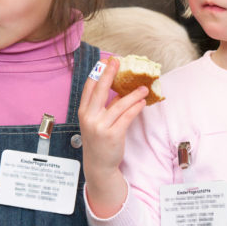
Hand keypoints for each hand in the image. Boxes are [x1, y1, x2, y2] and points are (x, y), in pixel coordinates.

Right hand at [78, 57, 146, 216]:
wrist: (98, 164)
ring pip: (118, 104)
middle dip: (109, 74)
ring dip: (132, 94)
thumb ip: (106, 107)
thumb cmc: (98, 140)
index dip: (97, 73)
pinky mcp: (112, 135)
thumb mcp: (97, 122)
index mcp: (83, 111)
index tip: (105, 61)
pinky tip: (142, 102)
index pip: (89, 87)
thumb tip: (120, 91)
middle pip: (99, 90)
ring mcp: (100, 126)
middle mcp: (89, 117)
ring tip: (143, 87)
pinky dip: (135, 108)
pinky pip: (126, 117)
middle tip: (117, 61)